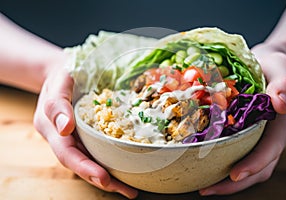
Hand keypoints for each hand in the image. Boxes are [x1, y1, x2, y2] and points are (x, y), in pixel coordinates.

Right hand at [33, 62, 137, 198]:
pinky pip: (97, 149)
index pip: (67, 153)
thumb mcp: (58, 82)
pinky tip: (127, 167)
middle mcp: (63, 137)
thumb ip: (57, 104)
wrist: (65, 71)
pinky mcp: (86, 133)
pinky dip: (110, 161)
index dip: (85, 168)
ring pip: (90, 160)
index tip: (104, 179)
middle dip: (101, 179)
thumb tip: (65, 127)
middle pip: (80, 163)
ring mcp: (75, 136)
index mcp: (51, 127)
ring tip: (130, 189)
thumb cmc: (62, 74)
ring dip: (109, 176)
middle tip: (126, 191)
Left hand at [199, 43, 285, 194]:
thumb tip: (281, 104)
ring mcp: (263, 135)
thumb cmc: (277, 64)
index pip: (269, 150)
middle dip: (235, 183)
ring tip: (203, 185)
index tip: (233, 175)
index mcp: (281, 123)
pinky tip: (208, 162)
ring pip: (250, 164)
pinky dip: (227, 161)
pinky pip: (242, 151)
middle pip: (259, 166)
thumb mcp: (282, 69)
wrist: (276, 63)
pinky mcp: (253, 132)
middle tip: (206, 189)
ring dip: (229, 179)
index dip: (253, 165)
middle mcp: (273, 134)